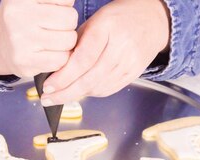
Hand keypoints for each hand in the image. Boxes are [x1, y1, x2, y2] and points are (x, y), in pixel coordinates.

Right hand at [0, 0, 78, 76]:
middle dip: (68, 24)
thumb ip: (56, 1)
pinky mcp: (24, 62)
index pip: (66, 0)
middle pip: (70, 19)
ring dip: (65, 42)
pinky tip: (47, 53)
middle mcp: (18, 16)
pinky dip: (59, 57)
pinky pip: (60, 60)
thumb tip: (71, 4)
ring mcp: (20, 41)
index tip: (52, 10)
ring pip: (68, 41)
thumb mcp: (34, 0)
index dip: (65, 6)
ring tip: (51, 39)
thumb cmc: (25, 18)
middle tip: (54, 27)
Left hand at [40, 0, 169, 105]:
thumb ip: (75, 45)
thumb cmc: (117, 19)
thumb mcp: (93, 23)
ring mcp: (130, 62)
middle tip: (48, 99)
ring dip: (76, 95)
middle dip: (65, 93)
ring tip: (59, 96)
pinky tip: (80, 91)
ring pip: (98, 87)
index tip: (48, 86)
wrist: (152, 20)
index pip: (82, 60)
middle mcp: (121, 47)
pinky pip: (108, 90)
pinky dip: (91, 93)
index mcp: (107, 29)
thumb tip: (54, 70)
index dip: (63, 77)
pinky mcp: (134, 74)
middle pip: (89, 79)